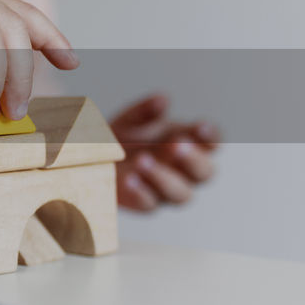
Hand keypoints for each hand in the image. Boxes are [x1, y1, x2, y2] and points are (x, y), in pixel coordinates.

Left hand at [110, 93, 220, 211]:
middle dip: (193, 159)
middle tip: (176, 145)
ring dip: (164, 177)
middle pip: (204, 172)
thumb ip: (145, 112)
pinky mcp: (144, 203)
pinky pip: (149, 204)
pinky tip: (129, 180)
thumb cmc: (122, 139)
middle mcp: (185, 170)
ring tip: (142, 160)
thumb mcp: (130, 120)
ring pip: (181, 194)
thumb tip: (162, 100)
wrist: (93, 160)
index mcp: (189, 144)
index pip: (211, 142)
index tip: (201, 126)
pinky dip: (141, 192)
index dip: (210, 136)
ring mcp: (167, 190)